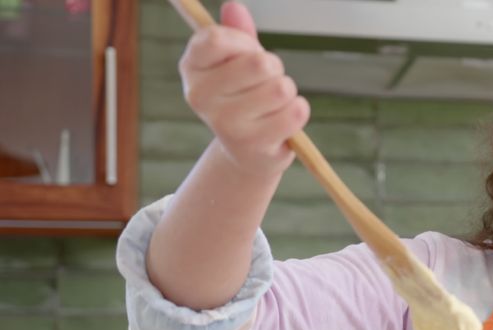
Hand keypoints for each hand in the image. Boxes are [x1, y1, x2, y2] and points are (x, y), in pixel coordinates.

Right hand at [178, 1, 308, 173]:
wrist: (247, 152)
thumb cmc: (244, 95)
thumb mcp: (237, 61)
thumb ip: (237, 33)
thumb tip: (234, 7)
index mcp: (191, 67)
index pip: (216, 39)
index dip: (243, 42)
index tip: (247, 53)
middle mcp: (200, 96)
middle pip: (259, 63)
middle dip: (274, 68)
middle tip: (264, 83)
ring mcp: (225, 123)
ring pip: (281, 88)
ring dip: (288, 92)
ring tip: (274, 104)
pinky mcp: (253, 143)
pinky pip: (296, 112)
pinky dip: (299, 112)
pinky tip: (284, 121)